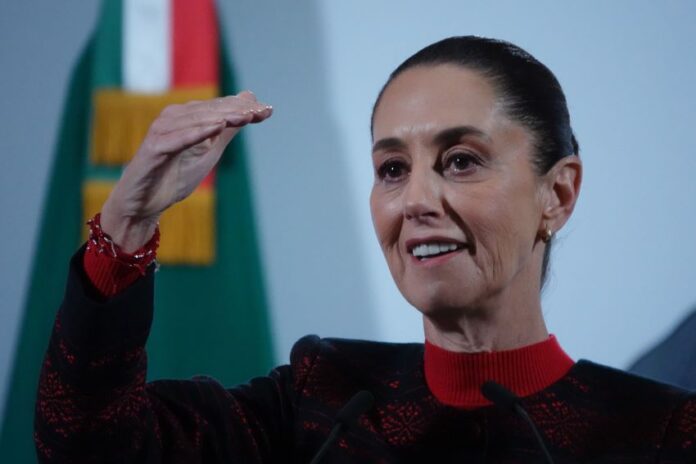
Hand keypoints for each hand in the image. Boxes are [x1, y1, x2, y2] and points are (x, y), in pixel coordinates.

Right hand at [101, 91, 271, 251]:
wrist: (145, 203)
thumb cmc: (175, 174)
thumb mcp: (210, 151)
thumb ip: (228, 127)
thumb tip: (249, 102)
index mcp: (187, 117)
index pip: (220, 108)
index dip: (245, 108)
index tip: (269, 110)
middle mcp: (174, 118)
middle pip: (211, 111)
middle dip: (237, 110)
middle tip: (261, 112)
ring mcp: (162, 131)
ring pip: (197, 121)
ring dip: (222, 117)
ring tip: (245, 116)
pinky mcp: (154, 149)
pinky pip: (178, 138)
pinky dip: (196, 132)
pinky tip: (216, 127)